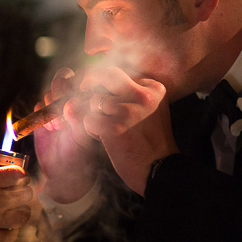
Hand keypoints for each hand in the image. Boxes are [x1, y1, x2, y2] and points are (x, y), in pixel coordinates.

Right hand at [0, 163, 31, 241]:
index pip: (19, 174)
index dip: (20, 173)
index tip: (17, 175)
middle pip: (26, 195)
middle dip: (23, 190)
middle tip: (16, 190)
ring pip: (23, 216)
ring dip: (21, 210)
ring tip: (13, 208)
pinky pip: (9, 236)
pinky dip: (10, 231)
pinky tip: (4, 225)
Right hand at [33, 68, 102, 203]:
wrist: (62, 174)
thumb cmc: (79, 157)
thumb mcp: (82, 138)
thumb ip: (78, 119)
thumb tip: (69, 103)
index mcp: (89, 102)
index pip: (83, 79)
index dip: (76, 86)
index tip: (74, 103)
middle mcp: (75, 102)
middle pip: (64, 78)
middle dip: (59, 90)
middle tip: (61, 110)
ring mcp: (58, 109)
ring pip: (50, 90)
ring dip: (49, 103)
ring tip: (56, 125)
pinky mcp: (43, 117)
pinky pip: (38, 103)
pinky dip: (40, 112)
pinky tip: (48, 128)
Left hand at [79, 65, 178, 195]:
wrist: (158, 170)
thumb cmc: (149, 140)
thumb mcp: (148, 108)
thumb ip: (129, 91)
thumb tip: (95, 75)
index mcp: (153, 87)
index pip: (119, 71)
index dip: (105, 81)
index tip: (104, 94)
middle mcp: (144, 95)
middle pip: (106, 73)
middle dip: (89, 79)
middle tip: (83, 88)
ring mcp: (130, 111)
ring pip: (94, 100)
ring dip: (94, 115)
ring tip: (110, 130)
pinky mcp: (115, 128)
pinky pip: (88, 120)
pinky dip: (91, 131)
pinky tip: (106, 140)